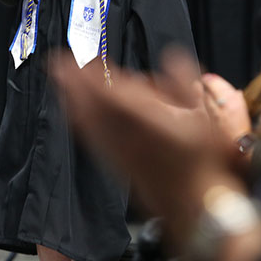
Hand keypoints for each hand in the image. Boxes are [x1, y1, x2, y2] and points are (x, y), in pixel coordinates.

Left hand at [51, 49, 242, 243]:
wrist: (193, 205)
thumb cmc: (201, 163)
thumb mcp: (204, 116)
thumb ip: (185, 82)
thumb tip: (172, 55)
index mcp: (147, 119)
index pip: (111, 90)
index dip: (92, 74)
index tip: (78, 58)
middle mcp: (127, 135)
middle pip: (91, 104)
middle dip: (73, 82)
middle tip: (56, 63)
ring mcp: (118, 151)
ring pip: (88, 121)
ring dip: (72, 100)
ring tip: (60, 84)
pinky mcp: (116, 164)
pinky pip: (91, 138)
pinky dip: (80, 122)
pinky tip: (76, 116)